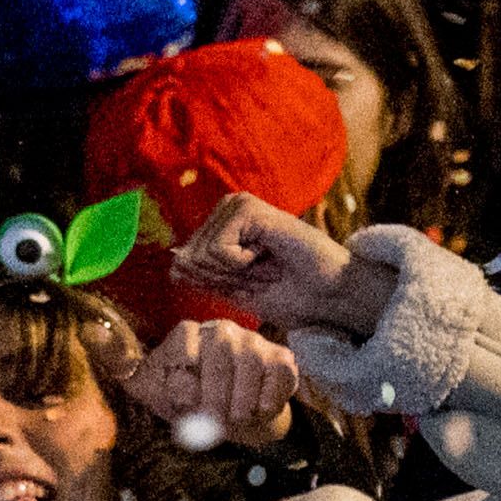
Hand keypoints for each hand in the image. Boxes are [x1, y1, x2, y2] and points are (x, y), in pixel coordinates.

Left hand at [128, 319, 303, 451]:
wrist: (231, 419)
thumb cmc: (186, 400)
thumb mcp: (147, 385)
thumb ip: (118, 361)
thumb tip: (89, 330)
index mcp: (186, 334)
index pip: (184, 358)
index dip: (186, 393)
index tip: (186, 407)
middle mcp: (220, 330)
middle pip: (219, 362)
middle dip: (215, 402)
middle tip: (214, 424)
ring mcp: (253, 341)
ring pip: (251, 367)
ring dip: (241, 404)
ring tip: (234, 418)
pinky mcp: (281, 358)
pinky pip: (278, 376)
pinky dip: (268, 400)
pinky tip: (258, 410)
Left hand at [167, 195, 391, 340]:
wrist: (328, 295)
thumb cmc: (288, 294)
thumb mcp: (233, 289)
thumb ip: (203, 275)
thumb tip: (173, 261)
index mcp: (220, 227)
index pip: (183, 264)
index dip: (213, 285)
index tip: (249, 283)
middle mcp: (226, 210)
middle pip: (189, 260)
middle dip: (223, 279)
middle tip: (260, 274)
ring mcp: (236, 205)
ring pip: (200, 256)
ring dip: (236, 273)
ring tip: (266, 265)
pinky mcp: (247, 208)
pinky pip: (216, 250)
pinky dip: (241, 264)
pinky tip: (267, 254)